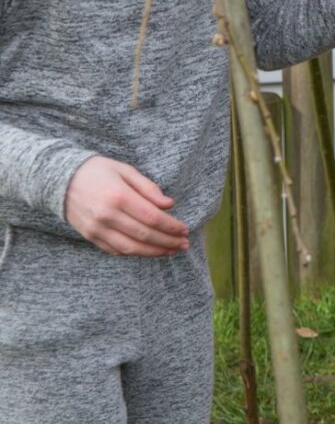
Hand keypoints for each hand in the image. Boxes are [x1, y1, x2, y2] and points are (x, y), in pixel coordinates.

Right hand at [64, 156, 189, 255]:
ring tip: (171, 251)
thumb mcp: (125, 170)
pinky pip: (115, 250)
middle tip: (184, 244)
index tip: (185, 230)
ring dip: (154, 252)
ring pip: (131, 248)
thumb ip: (148, 188)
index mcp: (118, 196)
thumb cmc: (98, 171)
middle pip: (144, 235)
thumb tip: (169, 204)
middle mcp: (106, 215)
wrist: (59, 179)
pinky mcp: (89, 236)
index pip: (152, 217)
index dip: (171, 226)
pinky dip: (134, 253)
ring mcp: (96, 229)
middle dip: (168, 242)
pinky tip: (149, 251)